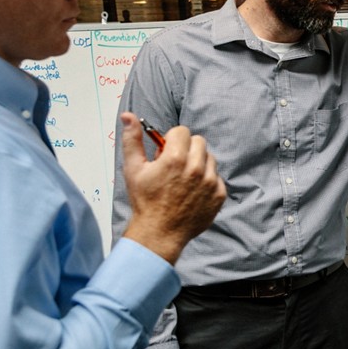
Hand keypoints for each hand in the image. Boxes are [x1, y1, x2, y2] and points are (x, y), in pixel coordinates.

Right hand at [118, 112, 226, 263]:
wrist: (160, 232)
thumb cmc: (145, 201)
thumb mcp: (133, 169)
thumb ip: (132, 139)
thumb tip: (128, 116)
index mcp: (176, 159)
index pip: (182, 131)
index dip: (172, 140)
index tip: (166, 152)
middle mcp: (197, 168)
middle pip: (198, 142)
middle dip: (186, 149)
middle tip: (174, 165)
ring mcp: (211, 182)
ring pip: (210, 158)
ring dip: (198, 163)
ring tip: (183, 179)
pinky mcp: (219, 194)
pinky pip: (217, 177)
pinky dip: (207, 180)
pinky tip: (192, 191)